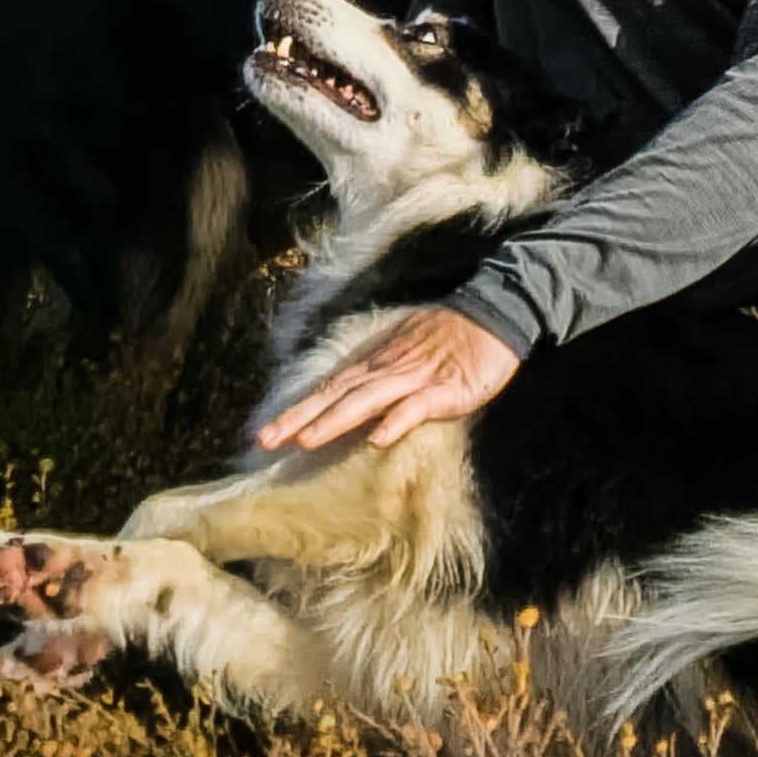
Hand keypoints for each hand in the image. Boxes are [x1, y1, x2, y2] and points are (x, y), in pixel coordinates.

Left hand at [255, 307, 520, 451]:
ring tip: (305, 441)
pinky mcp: (444, 389)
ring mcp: (414, 378)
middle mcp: (386, 369)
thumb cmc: (449, 335)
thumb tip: (354, 405)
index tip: (264, 433)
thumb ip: (379, 376)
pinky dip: (396, 421)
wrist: (494, 314)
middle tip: (264, 441)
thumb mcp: (405, 350)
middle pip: (336, 396)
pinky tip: (378, 440)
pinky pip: (416, 407)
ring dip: (335, 420)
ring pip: (366, 400)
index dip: (296, 411)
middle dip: (299, 419)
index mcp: (375, 363)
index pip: (327, 389)